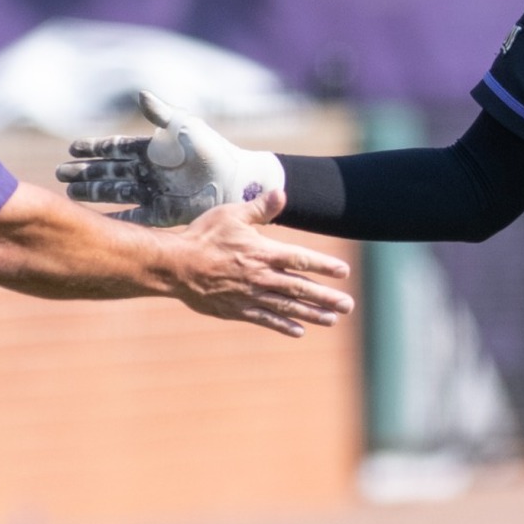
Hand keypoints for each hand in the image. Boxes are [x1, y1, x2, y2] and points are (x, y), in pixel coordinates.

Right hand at [57, 91, 284, 227]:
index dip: (94, 148)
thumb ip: (161, 114)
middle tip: (60, 174)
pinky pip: (131, 216)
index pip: (116, 147)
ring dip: (93, 192)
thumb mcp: (185, 127)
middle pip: (109, 171)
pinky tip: (95, 220)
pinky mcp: (160, 214)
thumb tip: (140, 94)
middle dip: (84, 172)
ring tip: (69, 193)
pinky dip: (114, 217)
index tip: (72, 148)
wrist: (234, 181)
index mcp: (152, 150)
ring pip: (114, 192)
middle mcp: (148, 172)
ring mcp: (152, 193)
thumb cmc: (213, 150)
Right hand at [167, 189, 352, 336]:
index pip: (300, 259)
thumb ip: (259, 208)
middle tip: (348, 305)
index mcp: (262, 252)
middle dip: (326, 297)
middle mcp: (261, 276)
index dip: (324, 266)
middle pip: (300, 288)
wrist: (176, 266)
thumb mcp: (231, 215)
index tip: (344, 272)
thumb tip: (282, 193)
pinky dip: (283, 325)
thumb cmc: (203, 236)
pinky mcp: (237, 309)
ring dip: (312, 313)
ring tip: (333, 319)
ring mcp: (250, 295)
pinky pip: (265, 319)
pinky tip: (299, 330)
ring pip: (287, 306)